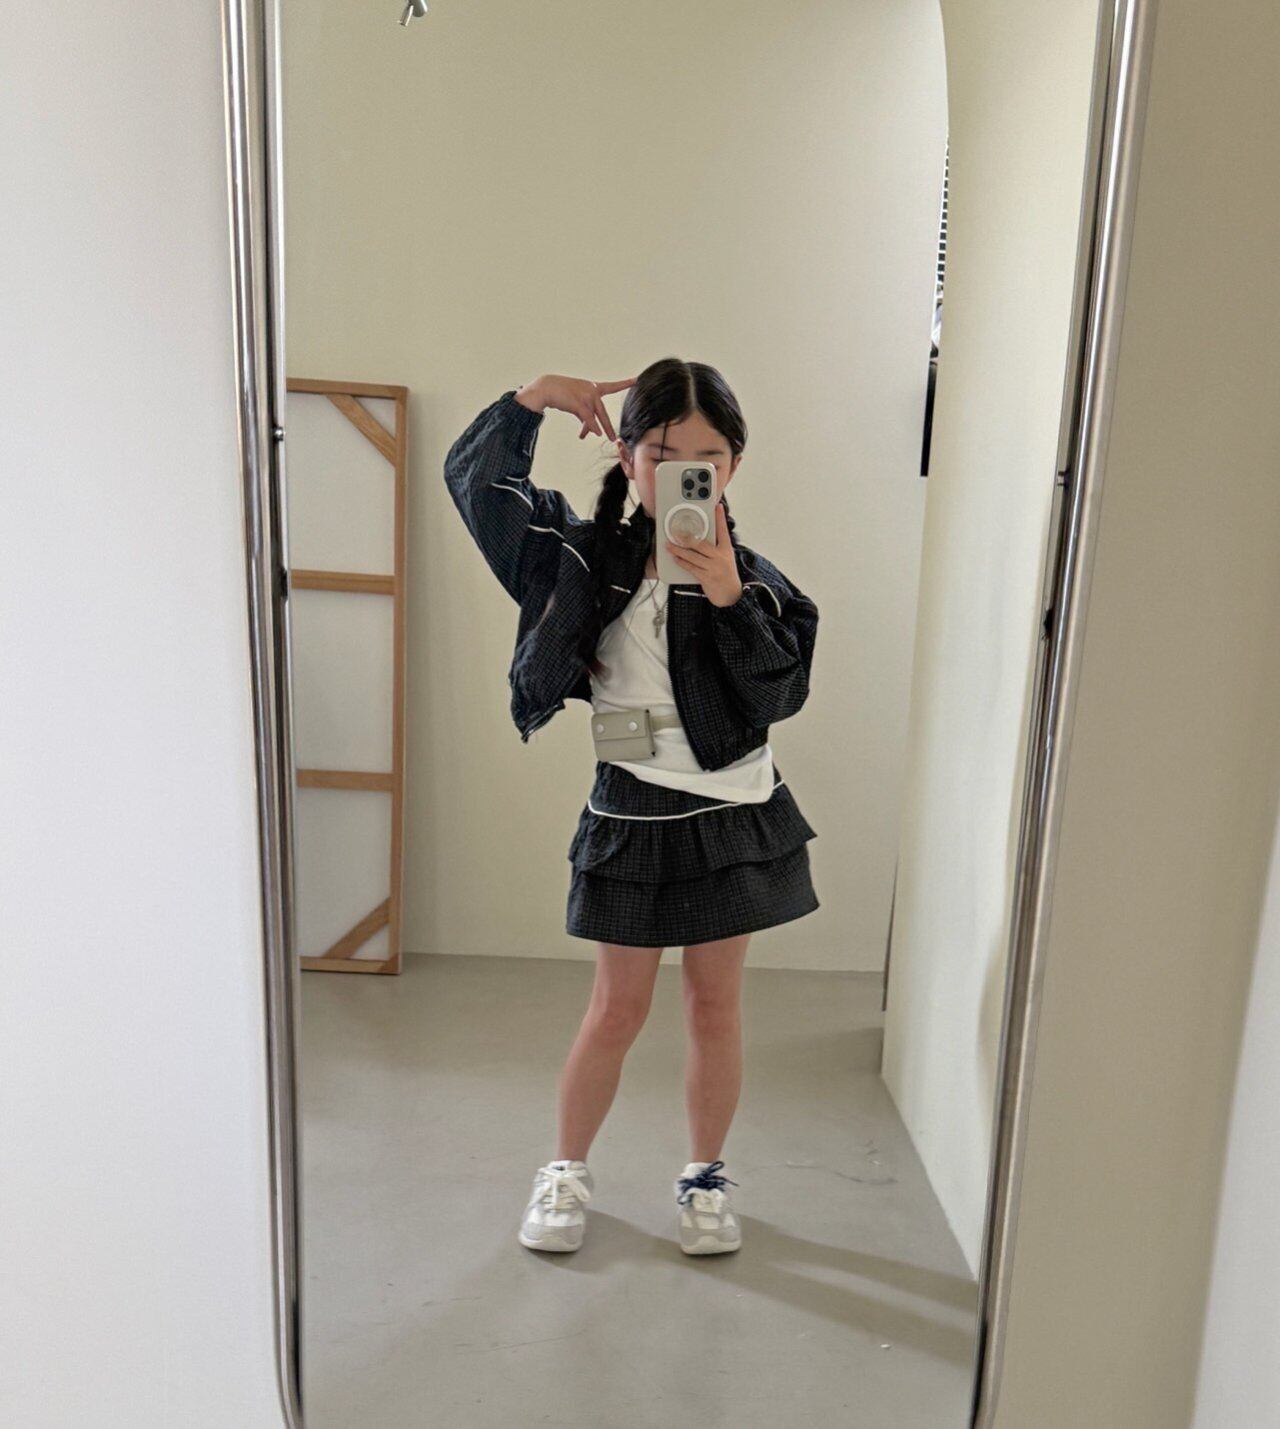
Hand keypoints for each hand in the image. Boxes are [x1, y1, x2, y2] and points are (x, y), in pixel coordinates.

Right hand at [513, 374, 635, 440]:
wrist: (546, 387)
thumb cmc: (561, 395)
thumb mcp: (576, 404)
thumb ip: (585, 415)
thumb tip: (589, 430)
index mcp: (593, 388)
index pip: (612, 386)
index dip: (625, 383)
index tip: (637, 379)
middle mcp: (592, 391)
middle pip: (604, 411)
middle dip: (609, 425)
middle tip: (616, 436)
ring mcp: (586, 396)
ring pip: (597, 416)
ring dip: (602, 428)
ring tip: (609, 438)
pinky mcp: (578, 403)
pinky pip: (588, 418)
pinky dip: (592, 426)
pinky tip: (596, 433)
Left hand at [665, 501, 743, 606]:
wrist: (731, 595)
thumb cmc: (726, 575)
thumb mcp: (726, 558)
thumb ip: (715, 548)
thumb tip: (700, 538)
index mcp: (726, 550)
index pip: (723, 530)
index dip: (720, 517)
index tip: (717, 506)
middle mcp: (720, 557)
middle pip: (701, 544)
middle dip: (686, 538)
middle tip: (676, 532)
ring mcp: (713, 568)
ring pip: (692, 556)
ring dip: (678, 550)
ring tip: (669, 545)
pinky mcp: (706, 578)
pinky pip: (691, 567)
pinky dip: (681, 562)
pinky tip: (675, 558)